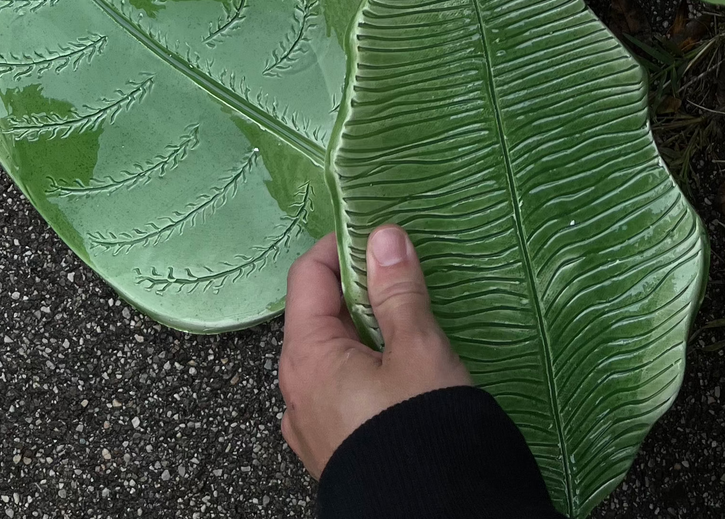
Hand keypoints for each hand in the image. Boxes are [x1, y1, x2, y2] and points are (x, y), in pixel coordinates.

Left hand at [278, 226, 471, 478]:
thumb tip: (383, 235)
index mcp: (307, 356)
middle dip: (358, 286)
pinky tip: (401, 368)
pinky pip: (339, 387)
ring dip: (364, 327)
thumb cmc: (418, 426)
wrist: (428, 513)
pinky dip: (364, 363)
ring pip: (330, 353)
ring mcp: (310, 423)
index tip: (383, 234)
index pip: (308, 275)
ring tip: (409, 318)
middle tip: (404, 273)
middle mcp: (296, 389)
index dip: (343, 246)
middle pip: (317, 313)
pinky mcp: (332, 446)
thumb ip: (398, 289)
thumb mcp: (418, 347)